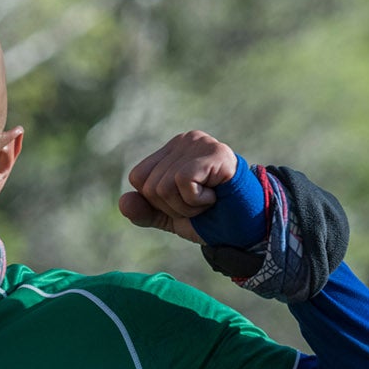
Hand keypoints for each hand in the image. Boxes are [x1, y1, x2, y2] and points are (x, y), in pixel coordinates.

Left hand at [118, 130, 238, 243]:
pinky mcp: (214, 153)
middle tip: (199, 204)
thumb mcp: (171, 217)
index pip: (139, 178)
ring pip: (163, 186)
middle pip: (149, 185)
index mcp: (171, 151)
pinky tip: (215, 196)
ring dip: (186, 206)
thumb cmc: (212, 218)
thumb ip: (146, 211)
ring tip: (208, 200)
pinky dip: (196, 201)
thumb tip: (123, 202)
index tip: (185, 202)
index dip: (157, 201)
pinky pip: (182, 182)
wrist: (245, 227)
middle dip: (173, 206)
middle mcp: (184, 140)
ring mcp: (199, 143)